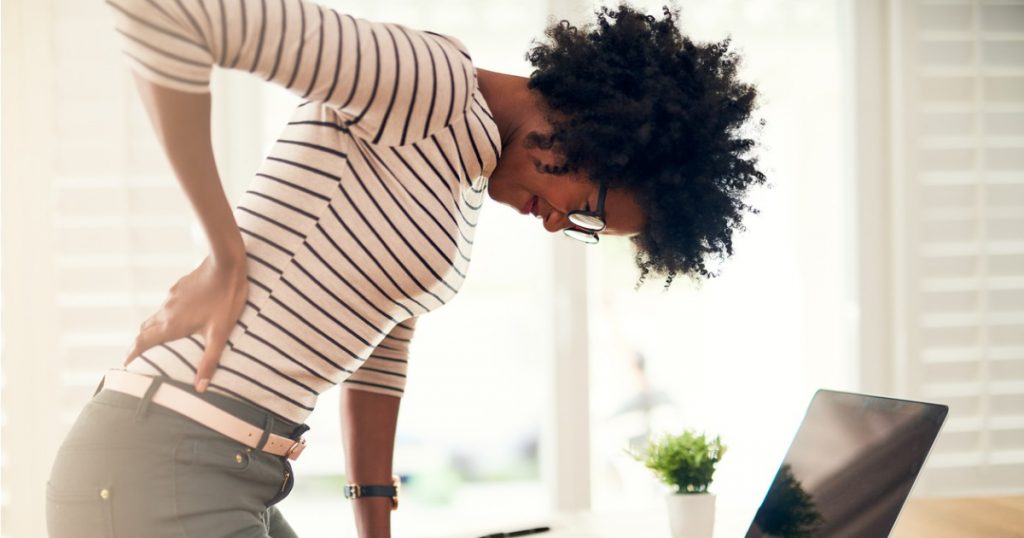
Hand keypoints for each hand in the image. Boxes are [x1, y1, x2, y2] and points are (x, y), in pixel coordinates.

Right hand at [124, 253, 248, 391]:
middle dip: (140, 343)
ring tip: (160, 340)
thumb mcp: (220, 334)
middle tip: (140, 355)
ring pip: (156, 316)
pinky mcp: (180, 286)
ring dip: (154, 328)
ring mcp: (172, 297)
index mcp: (171, 325)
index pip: (142, 342)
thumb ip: (209, 361)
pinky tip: (181, 317)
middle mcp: (166, 311)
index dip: (132, 354)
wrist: (226, 263)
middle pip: (145, 329)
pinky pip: (168, 305)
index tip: (125, 364)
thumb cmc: (225, 299)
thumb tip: (201, 388)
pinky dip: (167, 315)